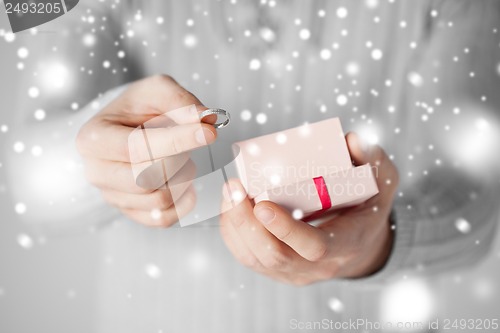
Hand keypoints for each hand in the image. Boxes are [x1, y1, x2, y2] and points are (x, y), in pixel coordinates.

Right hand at [76, 75, 215, 226]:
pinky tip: (186, 180)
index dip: (177, 140)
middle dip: (178, 158)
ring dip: (182, 177)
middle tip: (188, 143)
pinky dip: (184, 201)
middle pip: (147, 177)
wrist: (127, 129)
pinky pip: (164, 218)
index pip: (137, 147)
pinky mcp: (131, 213)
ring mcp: (112, 196)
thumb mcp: (157, 91)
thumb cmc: (139, 109)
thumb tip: (205, 119)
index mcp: (94, 138)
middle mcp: (97, 171)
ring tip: (182, 158)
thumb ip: (180, 100)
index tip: (208, 133)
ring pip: (159, 199)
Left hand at [219, 132, 398, 284]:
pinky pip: (247, 257)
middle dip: (247, 223)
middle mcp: (317, 267)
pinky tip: (229, 207)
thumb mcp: (382, 181)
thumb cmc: (368, 207)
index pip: (314, 247)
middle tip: (234, 188)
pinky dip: (232, 233)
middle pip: (275, 256)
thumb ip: (373, 158)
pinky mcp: (278, 270)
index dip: (286, 229)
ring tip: (228, 192)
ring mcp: (295, 273)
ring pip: (255, 259)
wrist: (360, 244)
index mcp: (345, 244)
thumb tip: (350, 140)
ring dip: (235, 225)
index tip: (262, 203)